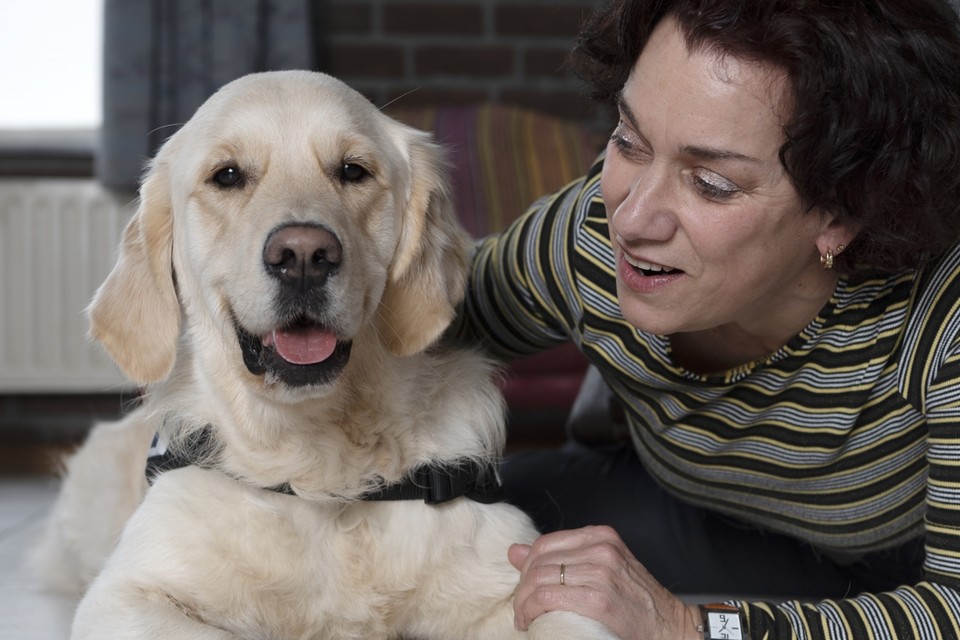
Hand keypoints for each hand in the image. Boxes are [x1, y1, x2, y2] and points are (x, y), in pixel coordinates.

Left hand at [508, 525, 701, 639]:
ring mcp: (601, 572)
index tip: (525, 587)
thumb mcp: (600, 568)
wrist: (669, 626)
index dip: (527, 567)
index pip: (545, 543)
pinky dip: (531, 611)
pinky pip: (548, 597)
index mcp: (601, 536)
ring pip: (539, 580)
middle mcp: (601, 548)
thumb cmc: (635, 600)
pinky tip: (531, 621)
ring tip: (525, 617)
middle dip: (522, 588)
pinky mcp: (599, 599)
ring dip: (523, 603)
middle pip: (539, 561)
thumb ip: (561, 557)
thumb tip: (514, 551)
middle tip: (522, 608)